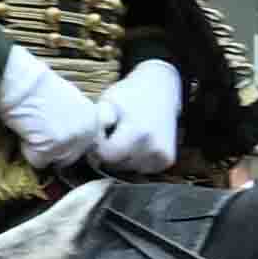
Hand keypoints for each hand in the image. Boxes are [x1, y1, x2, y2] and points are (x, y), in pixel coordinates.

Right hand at [0, 46, 111, 172]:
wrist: (23, 84)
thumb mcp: (70, 101)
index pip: (86, 145)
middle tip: (41, 131)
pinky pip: (38, 161)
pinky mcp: (50, 150)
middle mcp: (87, 133)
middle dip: (55, 149)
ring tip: (32, 130)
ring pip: (55, 161)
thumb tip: (71, 135)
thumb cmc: (40, 88)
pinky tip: (25, 133)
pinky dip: (28, 151)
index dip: (68, 141)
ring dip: (42, 150)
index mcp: (93, 119)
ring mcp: (69, 143)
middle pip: (71, 157)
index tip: (56, 133)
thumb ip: (78, 121)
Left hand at [95, 55, 186, 178]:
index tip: (101, 133)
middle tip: (114, 132)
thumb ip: (97, 124)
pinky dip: (136, 159)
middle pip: (116, 164)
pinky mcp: (167, 160)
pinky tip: (138, 142)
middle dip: (109, 152)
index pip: (106, 155)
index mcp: (137, 131)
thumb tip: (90, 148)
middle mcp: (153, 146)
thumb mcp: (107, 102)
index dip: (97, 145)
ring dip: (122, 157)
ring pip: (128, 168)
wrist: (160, 89)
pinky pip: (141, 169)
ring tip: (127, 135)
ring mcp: (162, 155)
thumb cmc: (128, 95)